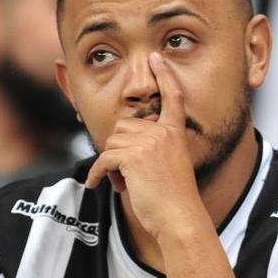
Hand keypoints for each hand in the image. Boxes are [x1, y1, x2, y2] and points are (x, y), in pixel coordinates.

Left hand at [85, 52, 205, 240]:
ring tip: (124, 183)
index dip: (164, 76)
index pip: (172, 98)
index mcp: (175, 133)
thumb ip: (152, 148)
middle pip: (124, 127)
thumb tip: (119, 142)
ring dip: (110, 164)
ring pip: (112, 143)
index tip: (157, 58)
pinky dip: (97, 174)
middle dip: (118, 150)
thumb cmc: (173, 200)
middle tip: (126, 174)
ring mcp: (149, 143)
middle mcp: (163, 133)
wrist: (179, 218)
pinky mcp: (133, 157)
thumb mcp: (168, 166)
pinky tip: (97, 184)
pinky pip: (104, 159)